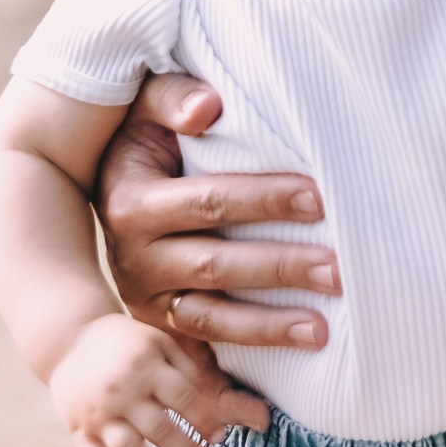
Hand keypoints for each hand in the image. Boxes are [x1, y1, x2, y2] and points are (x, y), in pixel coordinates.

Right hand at [48, 308, 236, 446]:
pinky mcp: (80, 432)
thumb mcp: (157, 341)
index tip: (219, 438)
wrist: (70, 340)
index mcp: (145, 367)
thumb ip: (186, 366)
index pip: (183, 397)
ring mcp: (99, 415)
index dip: (205, 419)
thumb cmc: (126, 342)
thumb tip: (217, 396)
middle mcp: (121, 392)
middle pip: (159, 429)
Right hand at [95, 74, 337, 361]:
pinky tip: (291, 350)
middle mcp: (132, 255)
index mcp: (131, 200)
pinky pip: (207, 342)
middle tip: (338, 269)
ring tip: (322, 327)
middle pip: (216, 264)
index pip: (209, 201)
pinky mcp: (160, 323)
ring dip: (269, 323)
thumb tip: (209, 107)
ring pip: (211, 316)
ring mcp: (145, 296)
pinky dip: (249, 347)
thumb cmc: (145, 141)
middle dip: (280, 266)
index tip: (319, 200)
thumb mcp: (145, 109)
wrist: (106, 193)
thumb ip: (172, 96)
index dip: (264, 200)